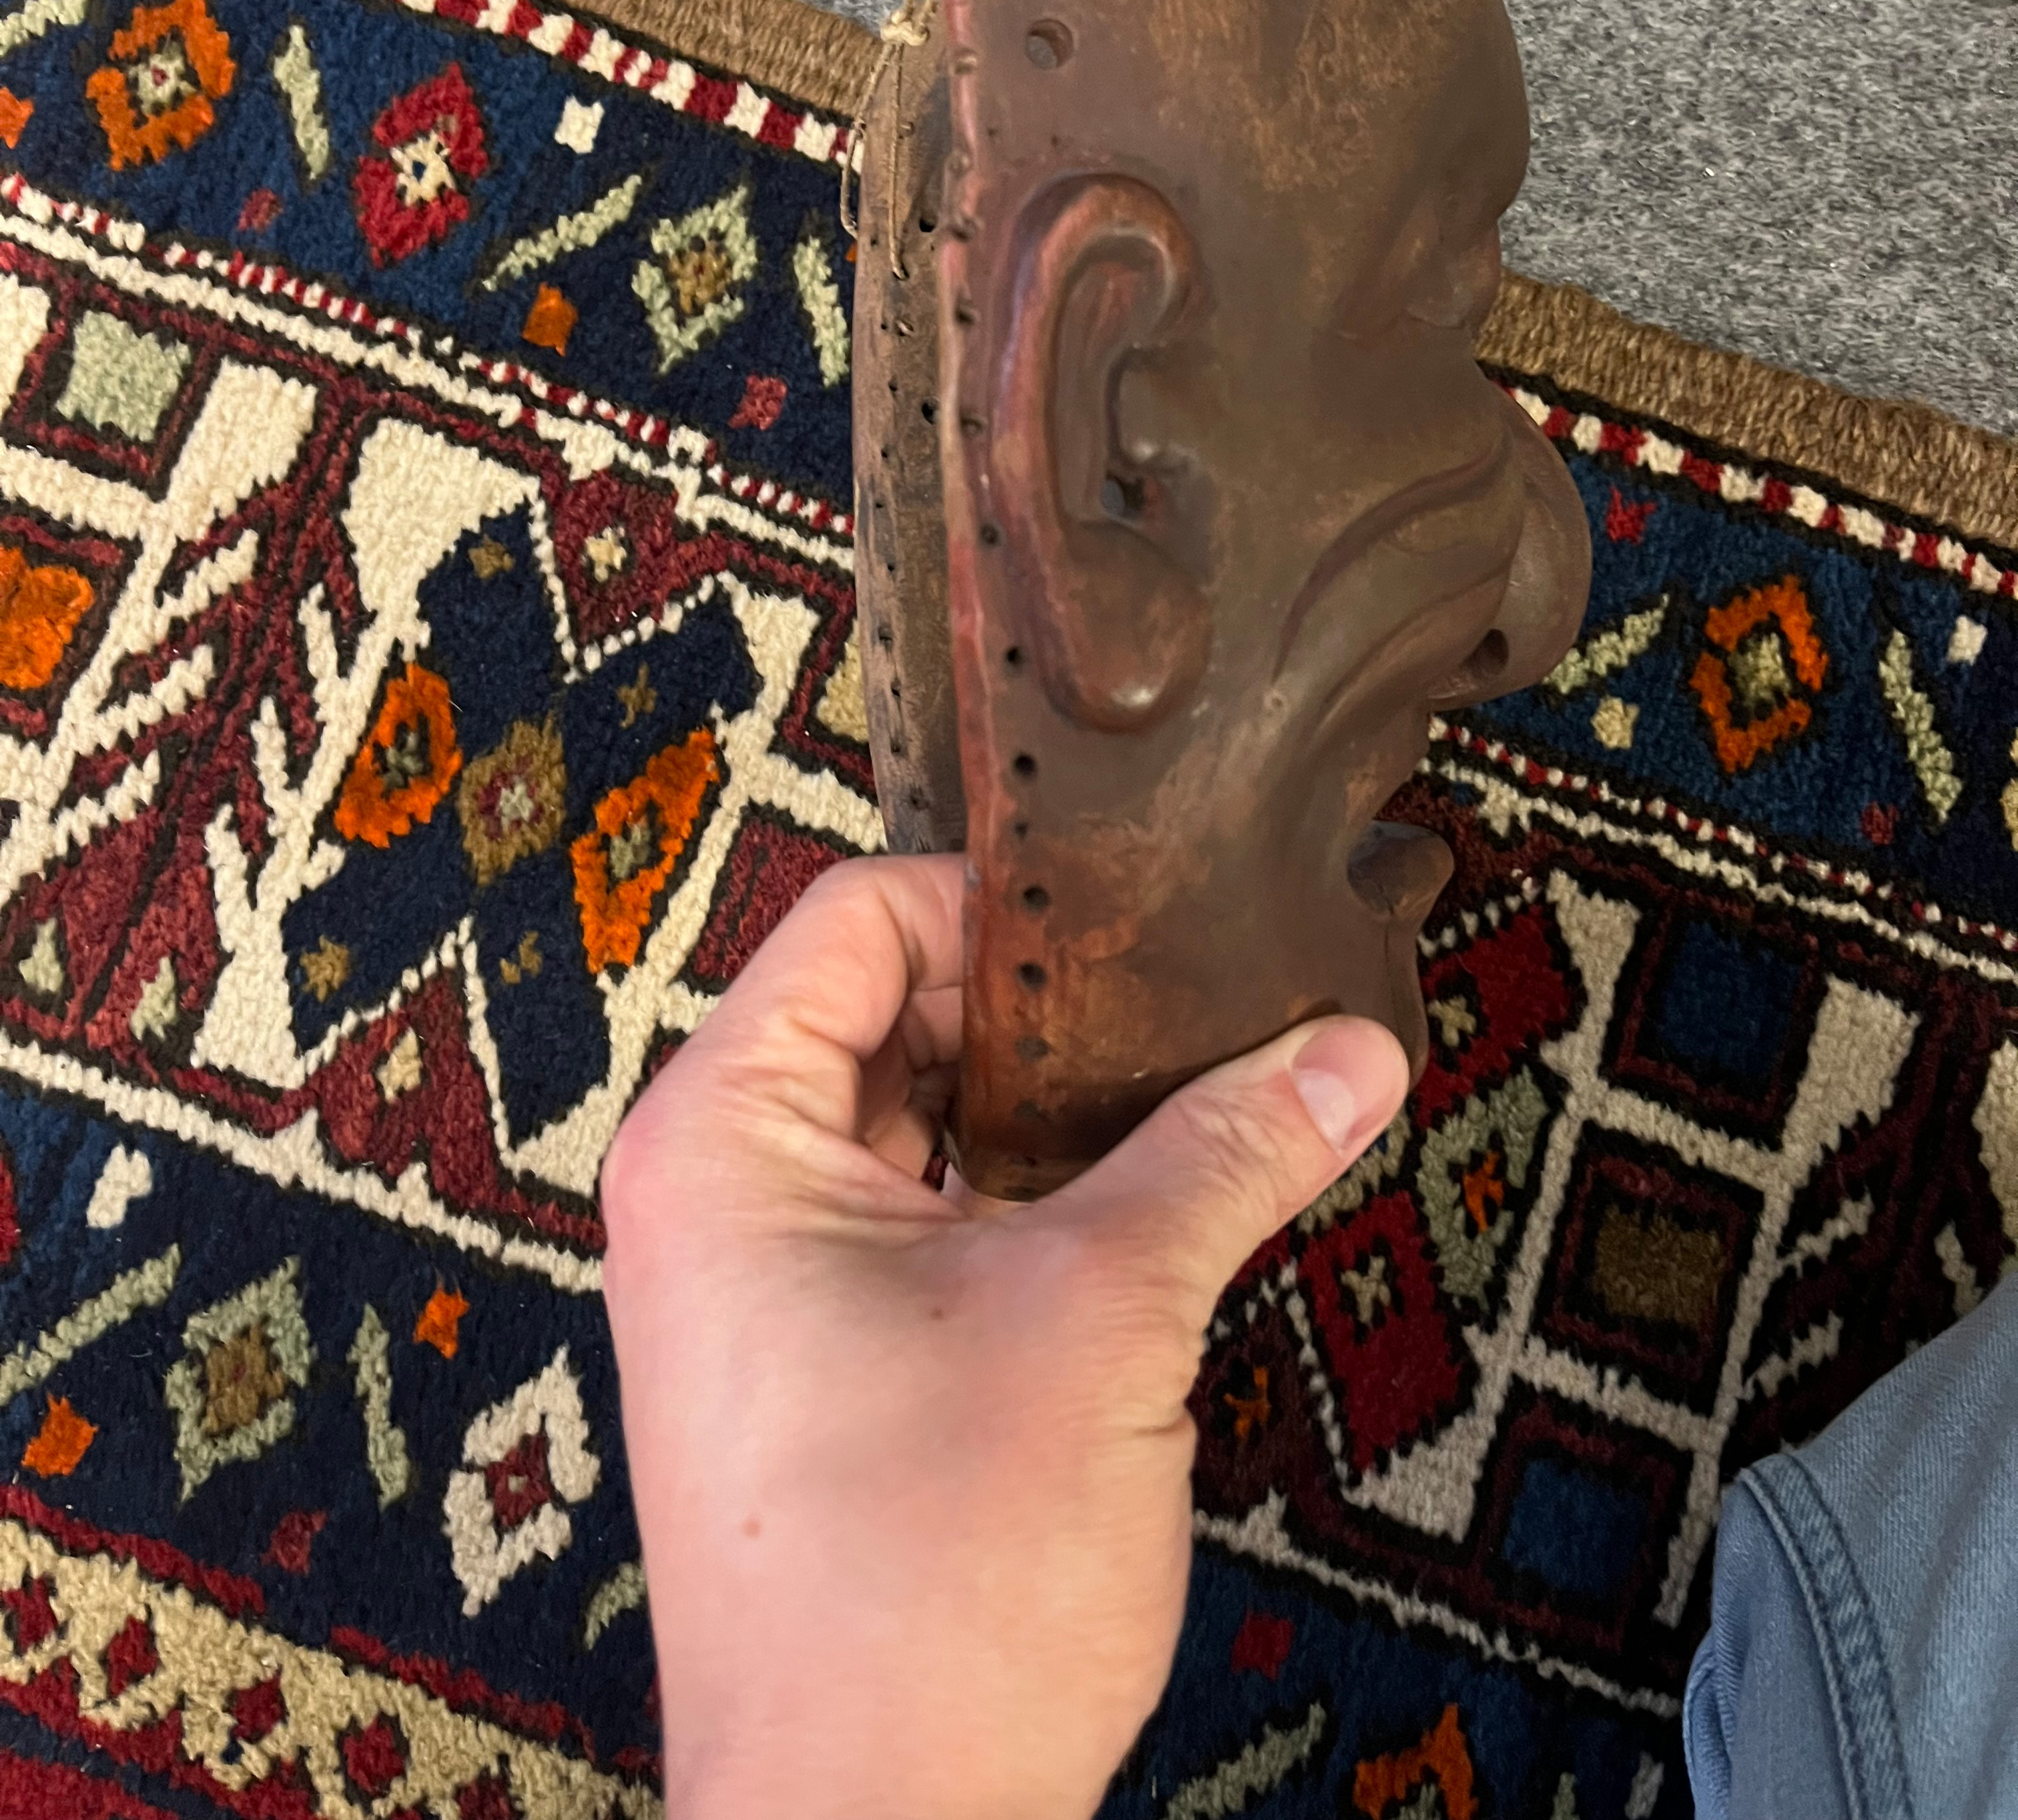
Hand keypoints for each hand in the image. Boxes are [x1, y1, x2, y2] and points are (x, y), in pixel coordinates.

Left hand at [600, 852, 1407, 1819]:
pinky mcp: (829, 1367)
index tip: (1146, 917)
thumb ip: (1225, 1157)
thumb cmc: (927, 1590)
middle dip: (1055, 1008)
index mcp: (723, 1135)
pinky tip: (1158, 1208)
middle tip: (1204, 1003)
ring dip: (1061, 1112)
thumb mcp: (1103, 1319)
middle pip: (897, 1012)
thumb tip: (1348, 1050)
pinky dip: (1037, 1201)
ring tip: (1203, 1095)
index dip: (1007, 896)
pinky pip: (935, 1223)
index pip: (859, 917)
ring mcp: (769, 1285)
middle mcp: (721, 1192)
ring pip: (929, 1123)